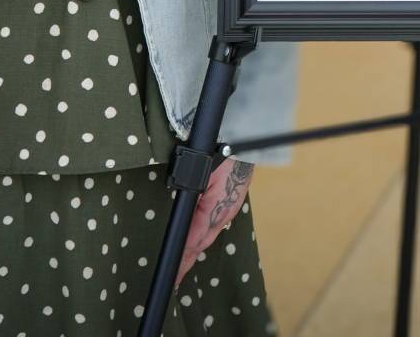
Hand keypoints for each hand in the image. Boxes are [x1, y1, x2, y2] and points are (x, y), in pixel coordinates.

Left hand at [175, 157, 252, 287]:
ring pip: (208, 236)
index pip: (196, 242)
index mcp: (216, 211)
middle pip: (201, 243)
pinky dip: (203, 238)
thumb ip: (196, 209)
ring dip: (195, 251)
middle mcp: (223, 214)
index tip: (175, 275)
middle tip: (176, 278)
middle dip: (188, 260)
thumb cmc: (223, 156)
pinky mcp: (228, 203)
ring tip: (184, 265)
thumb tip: (188, 235)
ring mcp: (227, 209)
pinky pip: (213, 226)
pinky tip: (197, 242)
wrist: (244, 142)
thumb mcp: (205, 180)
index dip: (184, 259)